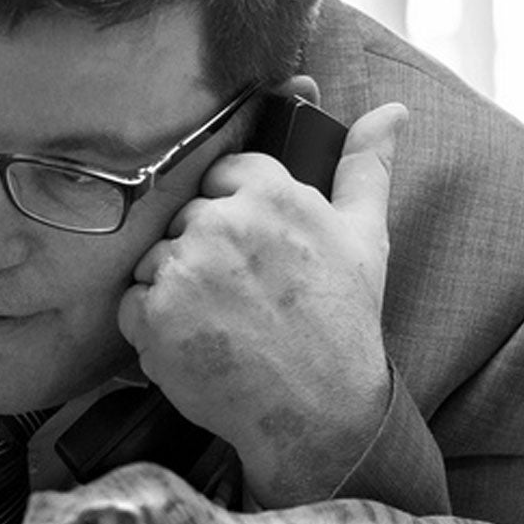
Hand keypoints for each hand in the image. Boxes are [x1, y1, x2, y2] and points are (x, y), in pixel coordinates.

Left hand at [117, 101, 407, 505]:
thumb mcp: (366, 238)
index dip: (232, 213)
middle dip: (203, 254)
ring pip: (155, 260)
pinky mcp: (155, 314)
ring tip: (222, 324)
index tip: (251, 252)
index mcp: (273, 194)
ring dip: (175, 290)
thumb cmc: (343, 324)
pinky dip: (152, 328)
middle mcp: (224, 222)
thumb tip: (392, 111)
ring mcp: (185, 268)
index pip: (221, 175)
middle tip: (242, 298)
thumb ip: (366, 167)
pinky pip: (131, 304)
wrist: (318, 412)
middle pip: (184, 219)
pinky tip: (196, 344)